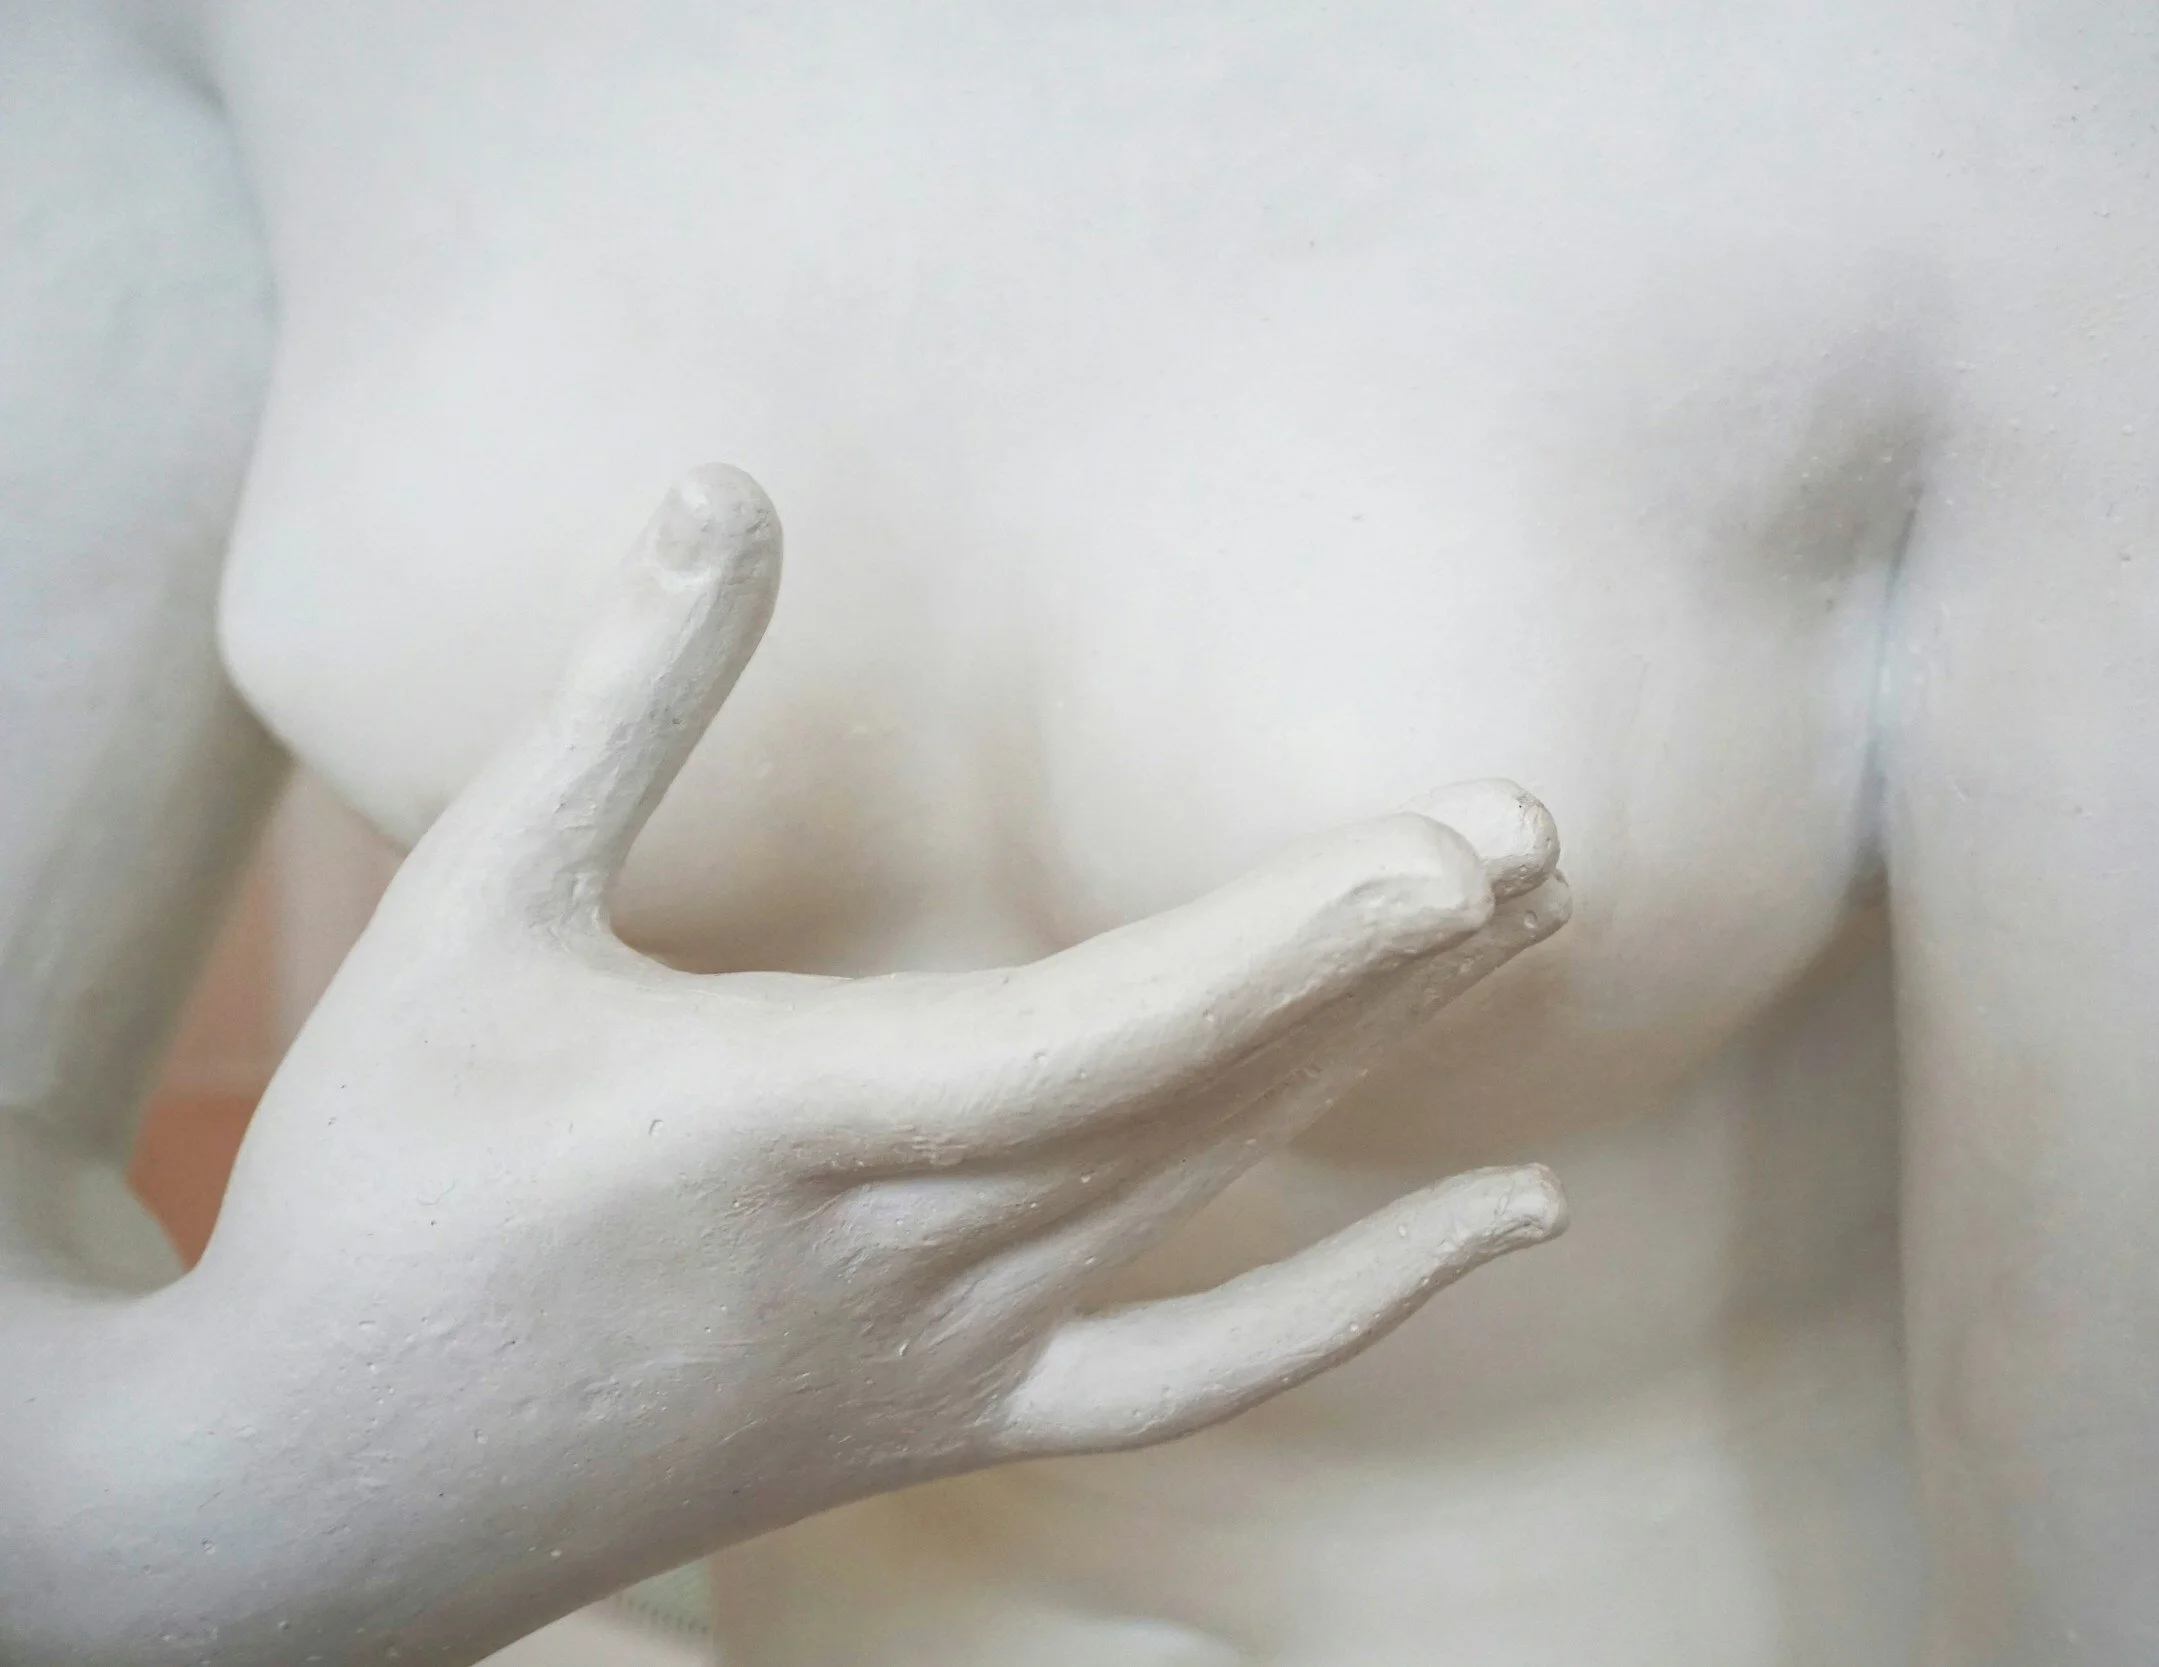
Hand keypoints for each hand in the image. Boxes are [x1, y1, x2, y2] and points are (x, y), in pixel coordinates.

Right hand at [182, 466, 1569, 1655]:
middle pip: (1206, 1099)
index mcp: (786, 1118)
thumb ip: (621, 697)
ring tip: (1520, 935)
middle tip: (1542, 836)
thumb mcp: (466, 908)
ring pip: (1217, 1198)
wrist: (307, 1498)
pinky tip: (1519, 1216)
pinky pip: (1200, 1377)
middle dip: (1389, 964)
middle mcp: (903, 1254)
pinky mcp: (951, 1422)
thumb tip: (722, 484)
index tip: (1465, 853)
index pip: (1110, 1032)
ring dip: (1379, 1067)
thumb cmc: (373, 1182)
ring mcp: (944, 1361)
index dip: (1301, 943)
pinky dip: (1367, 1303)